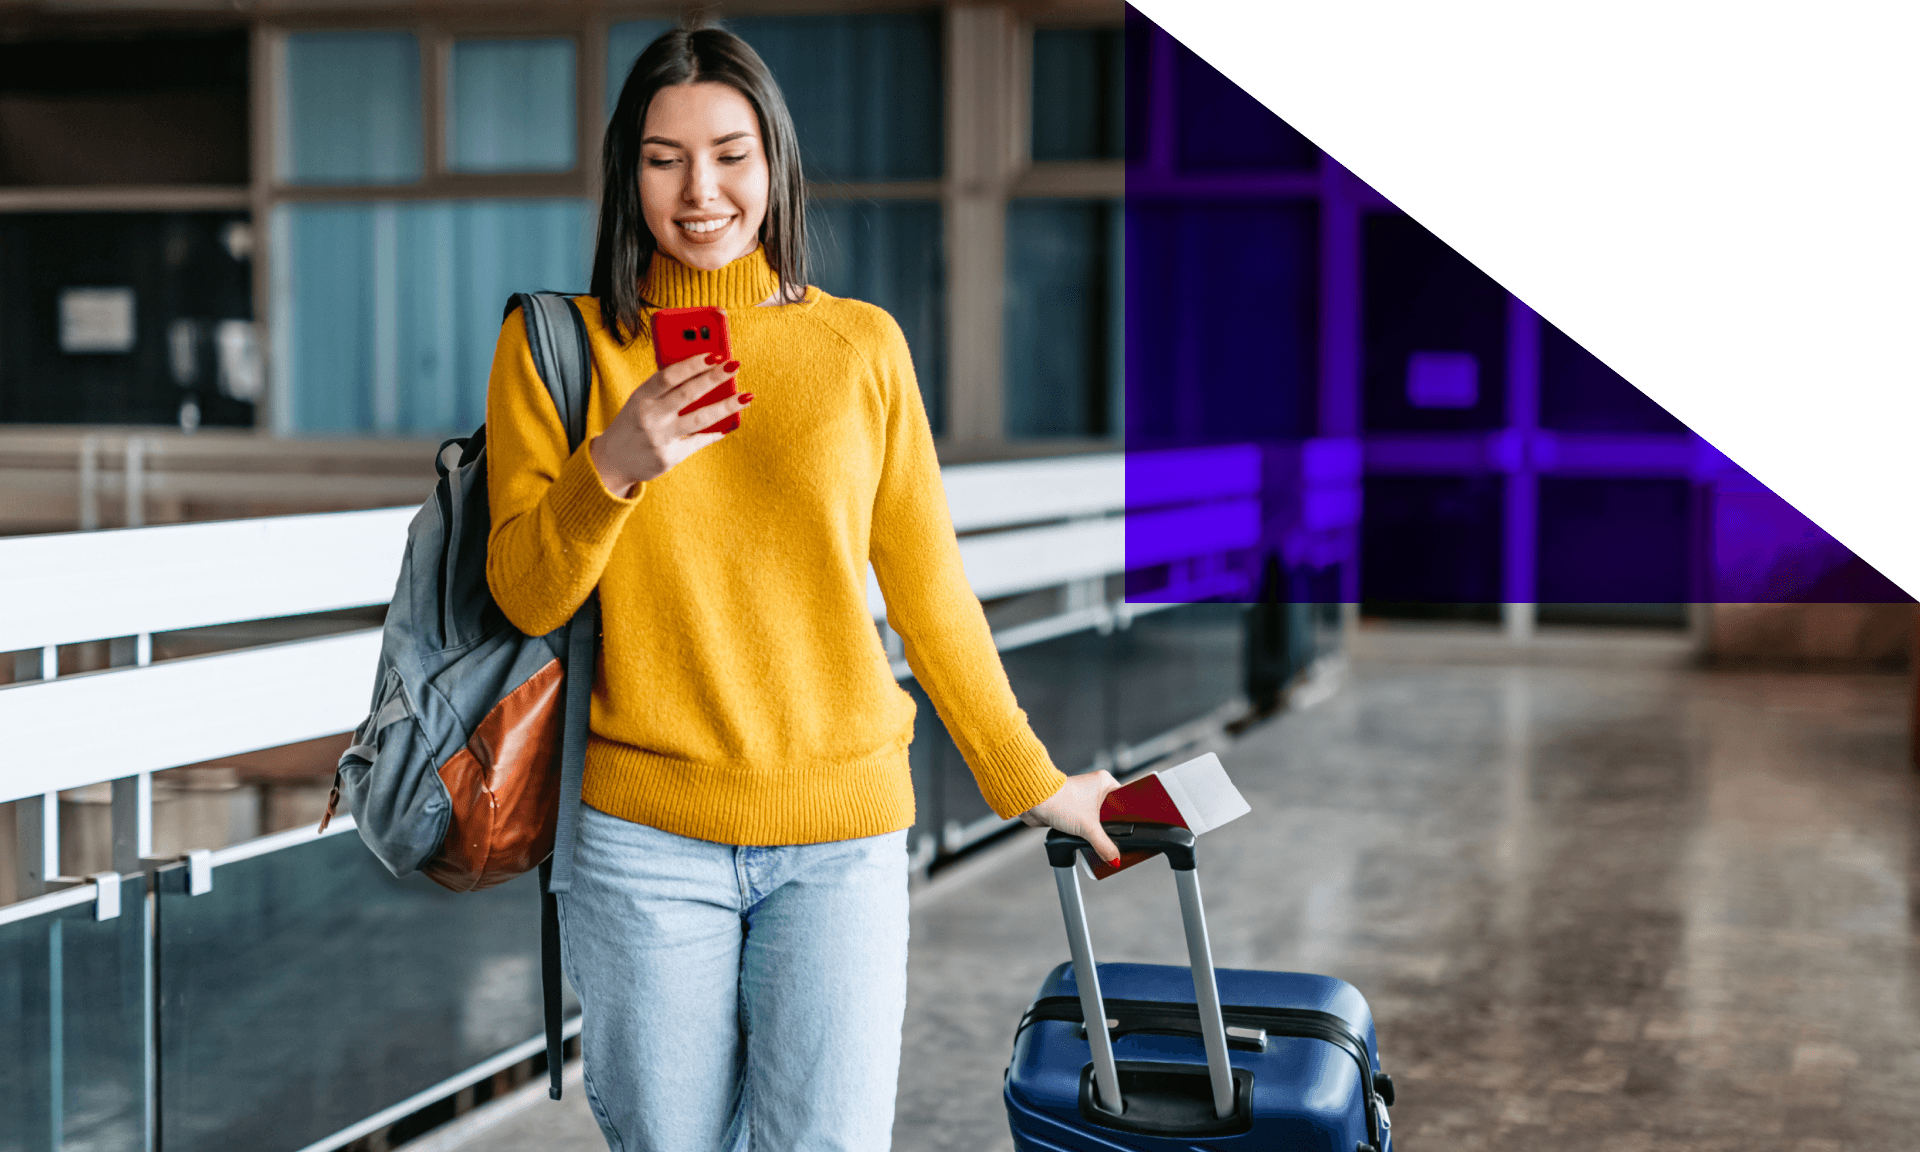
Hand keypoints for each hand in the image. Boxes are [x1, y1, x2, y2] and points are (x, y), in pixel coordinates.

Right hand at [588, 352, 752, 495]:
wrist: (611, 462)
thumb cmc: (633, 422)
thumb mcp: (640, 401)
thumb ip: (665, 388)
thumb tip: (702, 370)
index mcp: (641, 396)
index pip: (669, 374)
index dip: (693, 363)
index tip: (714, 353)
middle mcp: (650, 416)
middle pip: (688, 393)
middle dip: (714, 378)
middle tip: (735, 365)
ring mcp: (660, 438)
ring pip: (699, 419)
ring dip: (726, 406)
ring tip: (746, 397)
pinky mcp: (669, 457)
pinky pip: (698, 442)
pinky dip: (715, 433)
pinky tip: (729, 425)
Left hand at [1020, 770, 1122, 864]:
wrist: (1033, 801)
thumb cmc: (1059, 800)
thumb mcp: (1088, 827)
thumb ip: (1104, 845)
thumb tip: (1114, 858)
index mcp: (1105, 782)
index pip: (1126, 800)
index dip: (1129, 817)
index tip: (1134, 829)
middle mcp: (1095, 788)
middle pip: (1112, 813)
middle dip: (1113, 827)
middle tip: (1118, 840)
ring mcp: (1083, 798)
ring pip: (1098, 819)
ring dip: (1098, 830)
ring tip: (1104, 841)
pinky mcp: (1072, 808)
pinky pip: (1086, 822)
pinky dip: (1087, 831)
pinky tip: (1090, 840)